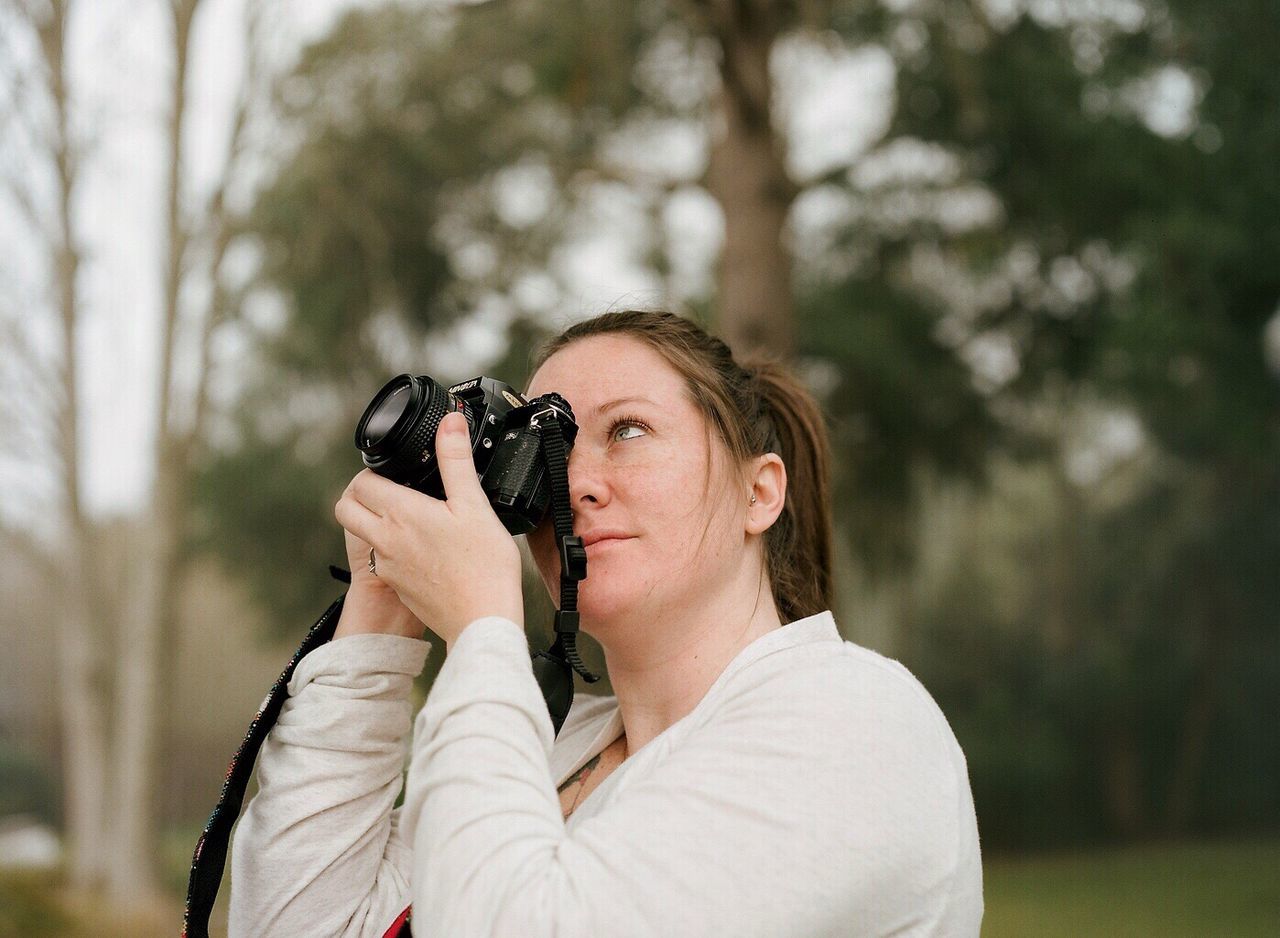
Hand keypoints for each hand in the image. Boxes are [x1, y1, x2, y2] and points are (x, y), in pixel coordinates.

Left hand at [334, 411, 523, 646]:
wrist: (482, 621)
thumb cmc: (484, 565)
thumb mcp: (474, 504)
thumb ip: (456, 460)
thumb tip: (450, 421)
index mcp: (400, 513)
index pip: (361, 482)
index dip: (372, 470)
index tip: (393, 469)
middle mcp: (385, 540)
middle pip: (346, 508)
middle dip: (358, 493)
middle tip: (386, 488)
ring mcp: (387, 566)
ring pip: (361, 535)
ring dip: (372, 521)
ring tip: (405, 516)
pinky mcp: (397, 586)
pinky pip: (380, 560)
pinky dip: (389, 548)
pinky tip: (421, 548)